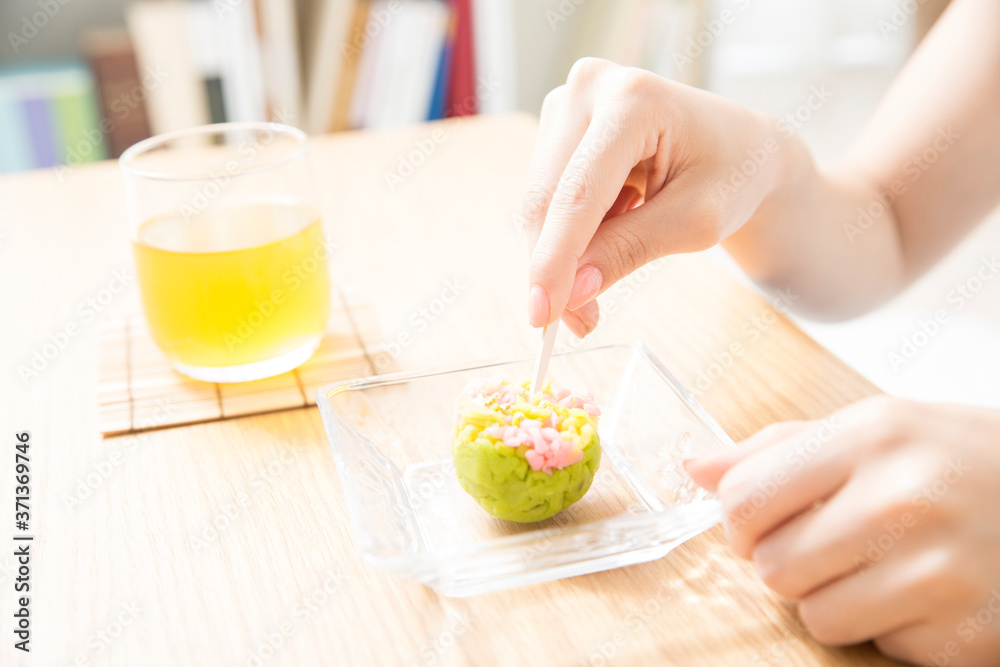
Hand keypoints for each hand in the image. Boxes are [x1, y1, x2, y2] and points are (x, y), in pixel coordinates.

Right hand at [522, 57, 792, 335]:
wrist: (740, 146)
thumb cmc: (731, 174)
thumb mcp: (695, 223)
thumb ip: (629, 251)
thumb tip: (571, 294)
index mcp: (634, 100)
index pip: (578, 194)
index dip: (554, 260)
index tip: (541, 316)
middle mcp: (590, 88)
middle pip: (546, 198)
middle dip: (553, 269)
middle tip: (578, 324)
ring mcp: (569, 102)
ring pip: (539, 203)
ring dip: (562, 253)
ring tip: (612, 263)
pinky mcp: (558, 125)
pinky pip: (546, 197)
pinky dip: (568, 234)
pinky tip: (611, 229)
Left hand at [685, 396, 999, 665]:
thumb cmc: (964, 462)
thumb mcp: (878, 428)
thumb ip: (780, 448)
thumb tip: (697, 467)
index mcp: (872, 436)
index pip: (744, 498)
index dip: (741, 518)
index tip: (763, 519)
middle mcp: (902, 500)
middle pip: (770, 565)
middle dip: (788, 561)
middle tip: (834, 543)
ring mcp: (939, 572)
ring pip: (814, 616)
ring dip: (835, 600)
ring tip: (883, 567)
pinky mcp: (966, 634)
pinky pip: (874, 648)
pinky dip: (889, 629)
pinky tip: (926, 593)